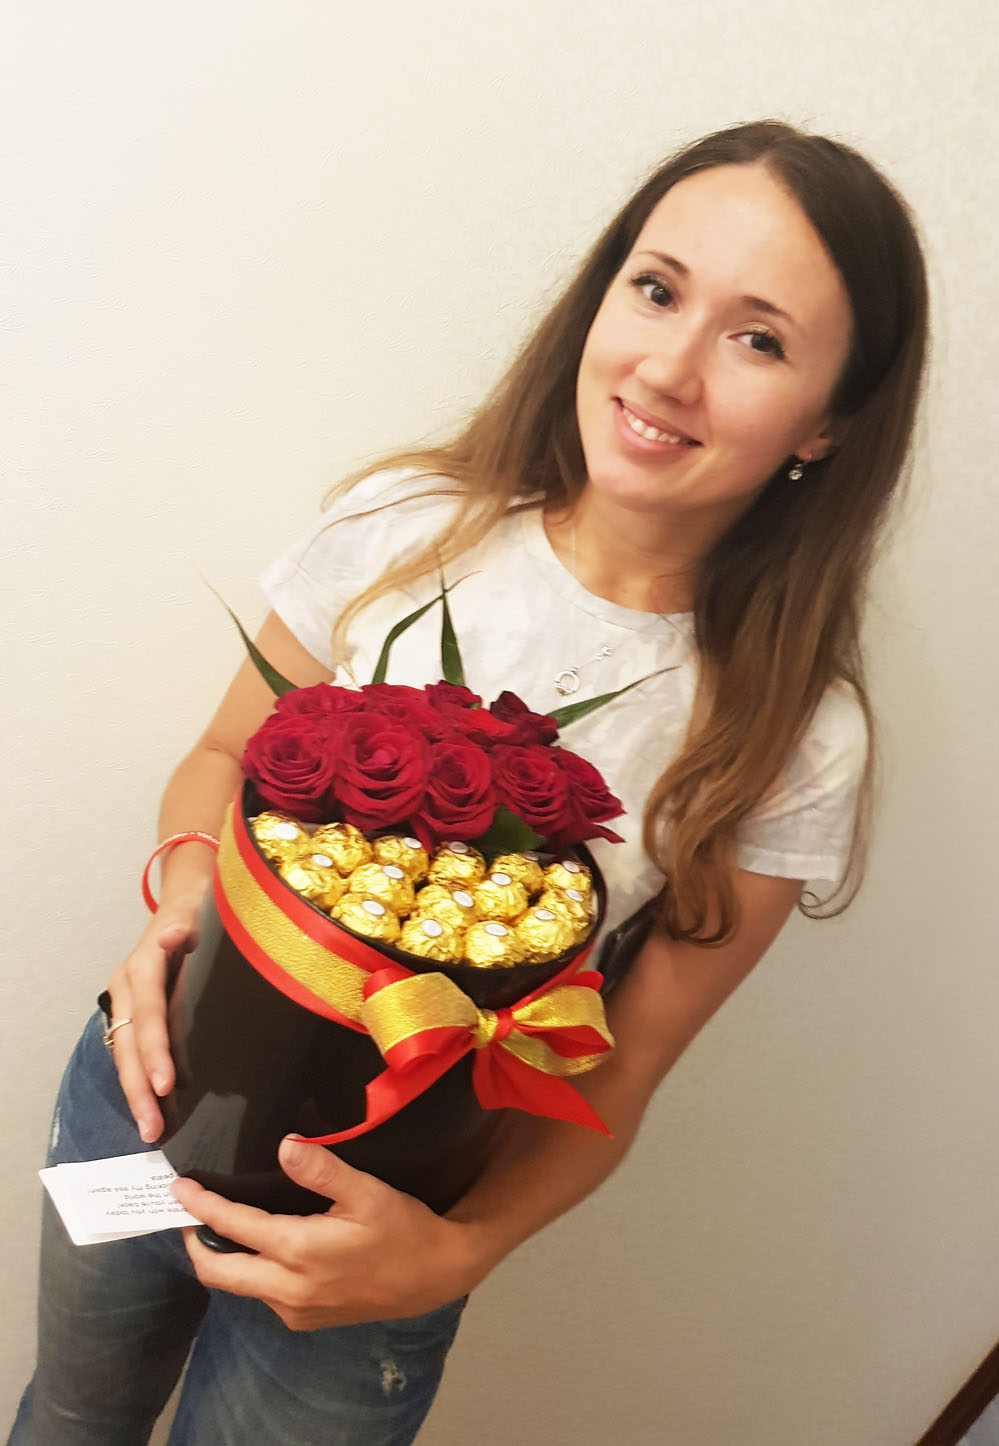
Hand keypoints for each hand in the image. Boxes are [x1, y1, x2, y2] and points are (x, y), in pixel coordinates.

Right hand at [105, 901, 200, 1142]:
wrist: (182, 904)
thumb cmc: (194, 913)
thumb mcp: (192, 913)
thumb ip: (183, 927)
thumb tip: (174, 935)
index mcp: (142, 967)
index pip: (147, 1015)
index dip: (154, 1050)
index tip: (166, 1085)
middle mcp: (127, 989)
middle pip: (129, 1045)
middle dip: (139, 1089)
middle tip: (151, 1130)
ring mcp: (128, 1004)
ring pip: (128, 1054)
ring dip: (139, 1092)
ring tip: (151, 1129)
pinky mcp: (138, 1015)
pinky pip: (140, 1051)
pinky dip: (148, 1078)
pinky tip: (160, 1107)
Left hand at [171, 1138, 484, 1329]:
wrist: (434, 1276)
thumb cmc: (402, 1229)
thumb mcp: (368, 1192)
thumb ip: (322, 1169)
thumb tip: (283, 1147)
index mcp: (299, 1252)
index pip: (234, 1227)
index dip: (201, 1207)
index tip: (179, 1188)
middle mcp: (287, 1289)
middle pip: (217, 1272)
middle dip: (194, 1242)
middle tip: (185, 1212)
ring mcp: (294, 1310)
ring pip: (238, 1286)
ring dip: (221, 1257)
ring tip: (218, 1224)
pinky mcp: (304, 1320)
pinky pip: (262, 1295)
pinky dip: (248, 1271)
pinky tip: (260, 1248)